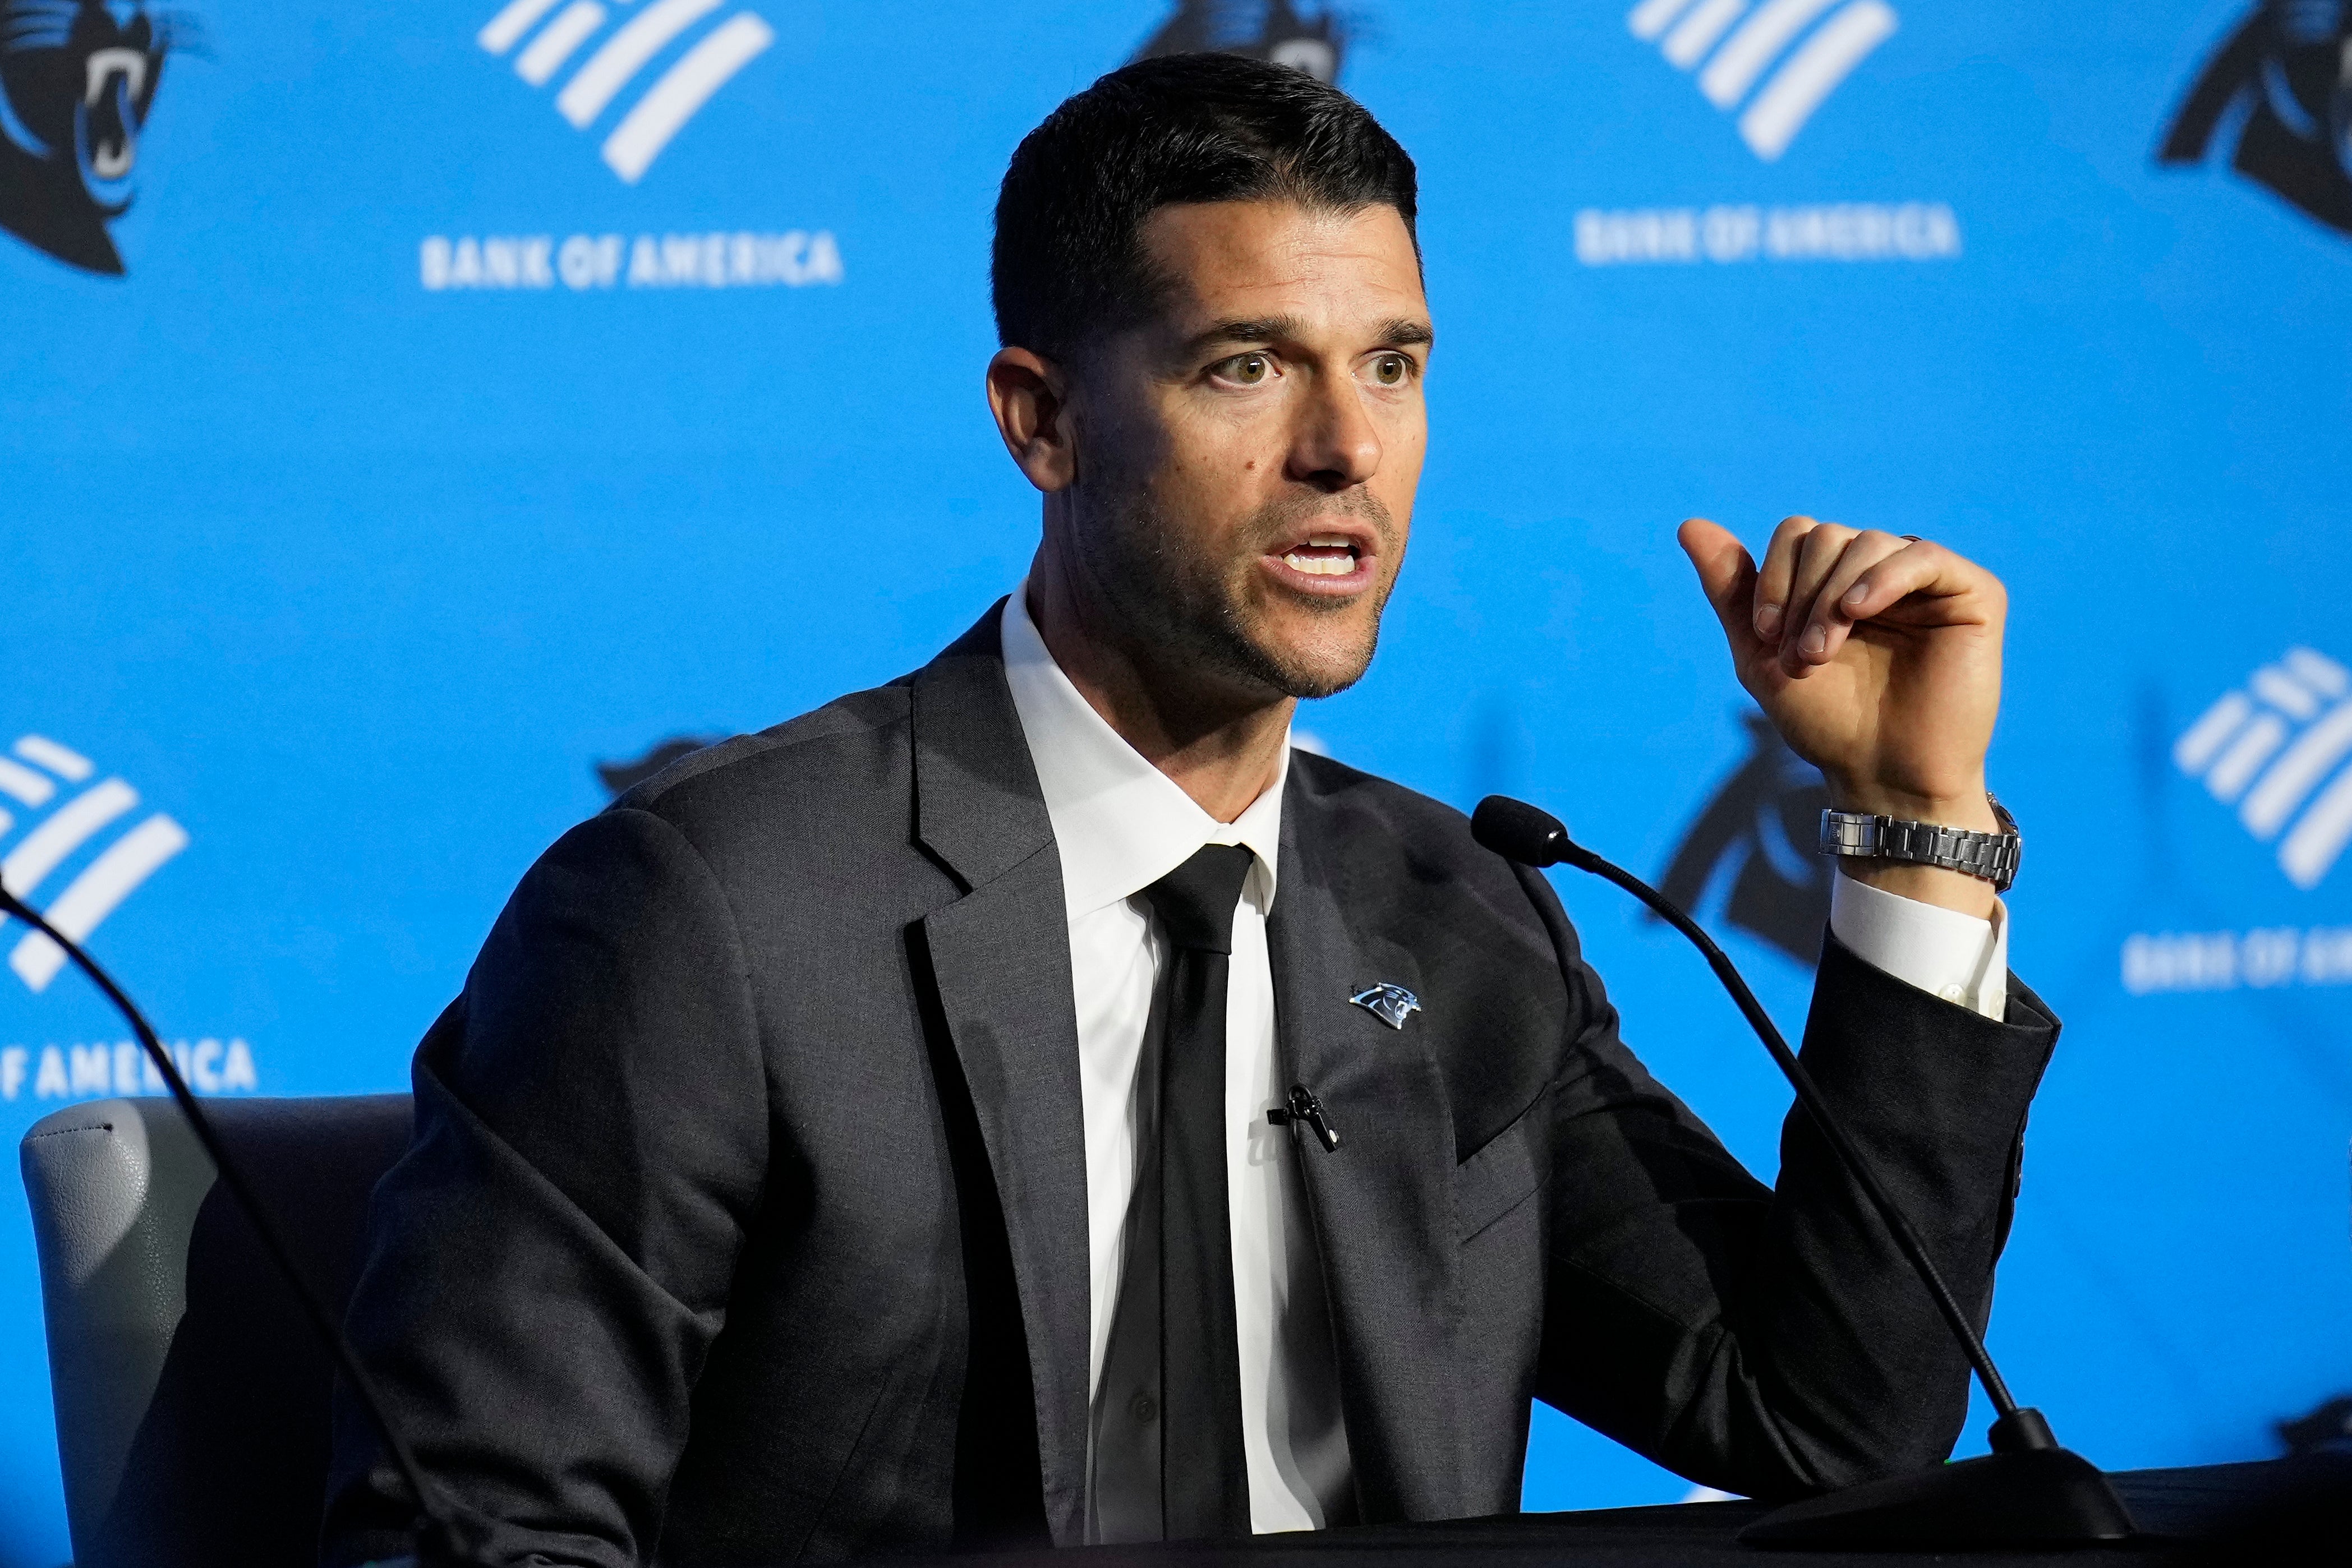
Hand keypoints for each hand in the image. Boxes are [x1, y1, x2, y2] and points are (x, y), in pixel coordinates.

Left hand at [1679, 516, 2006, 916]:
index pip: (1798, 533)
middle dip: (1801, 595)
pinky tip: (1858, 610)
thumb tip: (1690, 525)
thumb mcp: (1761, 653)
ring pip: (1867, 542)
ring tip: (1823, 653)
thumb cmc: (1827, 721)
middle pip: (1826, 535)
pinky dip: (1882, 578)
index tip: (1766, 636)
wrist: (1881, 775)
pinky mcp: (1972, 595)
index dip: (1774, 578)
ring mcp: (1926, 581)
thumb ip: (1733, 590)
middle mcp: (1881, 572)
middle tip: (1803, 657)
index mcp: (1836, 580)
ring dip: (1830, 599)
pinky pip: (1922, 556)